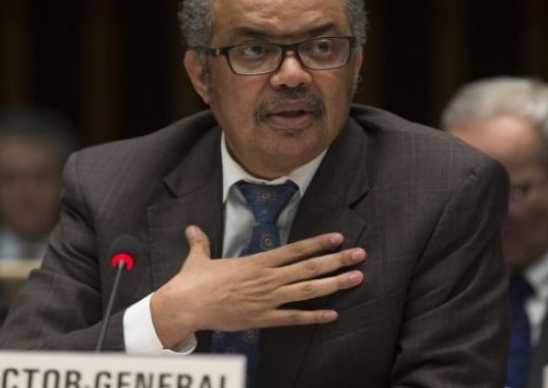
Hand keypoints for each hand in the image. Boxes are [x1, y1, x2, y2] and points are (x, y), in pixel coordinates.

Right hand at [150, 225, 365, 347]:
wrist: (188, 305)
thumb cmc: (194, 282)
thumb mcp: (199, 258)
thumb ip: (201, 243)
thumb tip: (192, 229)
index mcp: (258, 261)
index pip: (295, 250)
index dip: (319, 243)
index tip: (338, 238)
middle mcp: (268, 278)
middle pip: (310, 267)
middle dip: (338, 260)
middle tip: (360, 254)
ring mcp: (268, 299)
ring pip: (309, 290)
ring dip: (335, 284)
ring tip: (356, 278)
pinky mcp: (263, 319)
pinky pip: (294, 318)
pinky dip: (314, 317)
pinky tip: (333, 314)